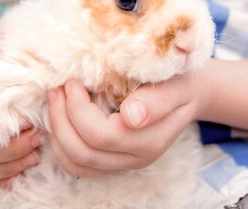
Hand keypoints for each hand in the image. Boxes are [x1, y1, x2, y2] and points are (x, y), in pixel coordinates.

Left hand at [46, 74, 202, 177]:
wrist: (192, 93)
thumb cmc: (182, 82)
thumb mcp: (177, 84)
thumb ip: (158, 101)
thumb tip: (131, 117)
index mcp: (151, 140)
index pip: (101, 135)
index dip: (78, 110)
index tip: (73, 81)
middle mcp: (136, 158)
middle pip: (83, 153)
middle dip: (60, 119)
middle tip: (56, 88)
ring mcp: (124, 162)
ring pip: (76, 164)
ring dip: (57, 133)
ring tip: (55, 100)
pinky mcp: (114, 160)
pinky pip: (79, 164)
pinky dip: (62, 143)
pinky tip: (61, 116)